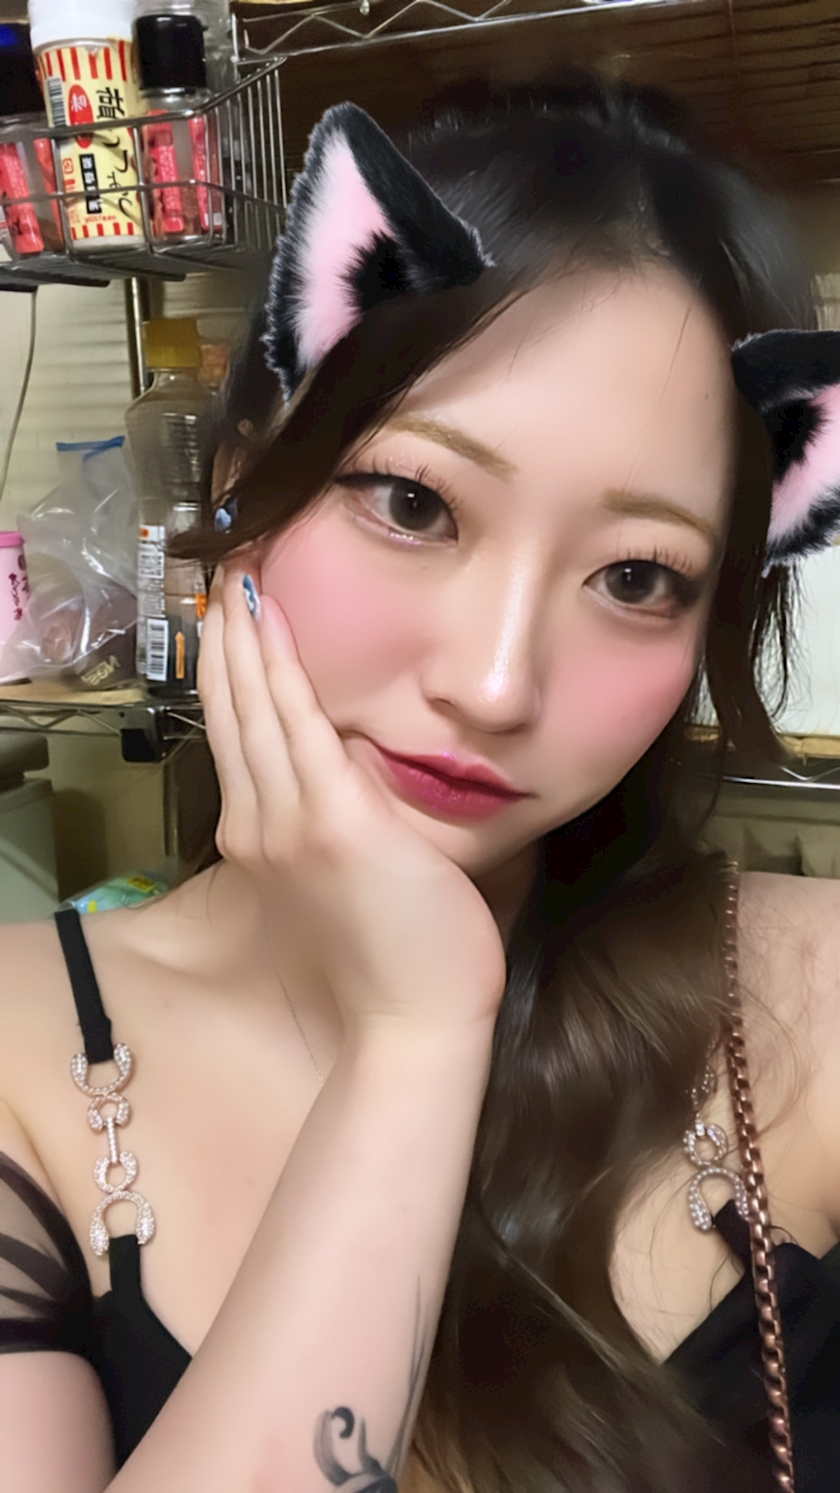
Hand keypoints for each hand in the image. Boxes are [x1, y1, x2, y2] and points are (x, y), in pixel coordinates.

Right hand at [197, 564, 507, 1035]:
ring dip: (244, 642)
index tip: (230, 625)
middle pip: (233, 717)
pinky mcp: (332, 819)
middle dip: (227, 646)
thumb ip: (342, 823)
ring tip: (237, 582)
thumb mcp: (351, 880)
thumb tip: (355, 768)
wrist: (413, 1020)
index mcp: (262, 840)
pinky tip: (269, 622)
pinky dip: (280, 670)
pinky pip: (297, 725)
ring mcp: (290, 821)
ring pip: (256, 711)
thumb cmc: (399, 960)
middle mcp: (259, 825)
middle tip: (223, 580)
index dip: (229, 679)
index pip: (238, 740)